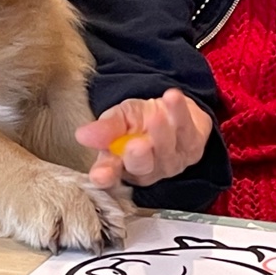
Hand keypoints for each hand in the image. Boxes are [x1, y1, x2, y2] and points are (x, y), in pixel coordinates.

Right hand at [76, 90, 214, 190]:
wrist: (172, 111)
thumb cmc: (140, 120)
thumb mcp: (119, 118)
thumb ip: (105, 128)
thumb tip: (82, 135)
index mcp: (121, 166)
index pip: (110, 175)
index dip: (105, 176)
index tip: (100, 175)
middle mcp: (146, 170)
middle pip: (141, 167)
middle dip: (138, 156)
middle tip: (135, 145)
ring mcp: (171, 162)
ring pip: (166, 150)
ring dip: (161, 132)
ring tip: (156, 115)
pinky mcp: (192, 149)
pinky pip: (186, 130)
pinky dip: (179, 112)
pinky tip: (172, 98)